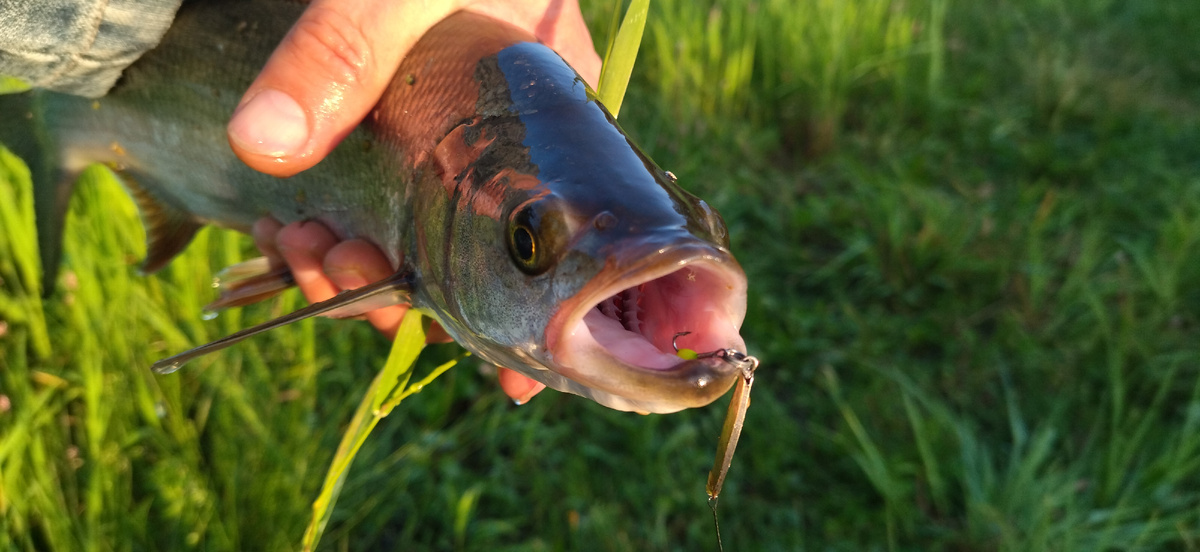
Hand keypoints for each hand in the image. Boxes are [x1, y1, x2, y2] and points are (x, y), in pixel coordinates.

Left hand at [237, 1, 599, 403]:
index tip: (511, 378)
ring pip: (410, 239)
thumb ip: (344, 52)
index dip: (536, 319)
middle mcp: (501, 150)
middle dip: (405, 293)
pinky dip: (323, 225)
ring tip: (294, 246)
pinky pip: (360, 203)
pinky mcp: (379, 129)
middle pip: (470, 258)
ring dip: (351, 265)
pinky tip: (283, 226)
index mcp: (547, 126)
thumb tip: (265, 148)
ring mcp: (440, 144)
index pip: (555, 246)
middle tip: (329, 270)